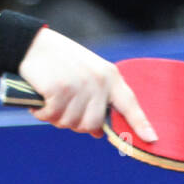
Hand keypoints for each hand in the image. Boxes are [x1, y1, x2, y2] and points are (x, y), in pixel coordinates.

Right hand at [17, 28, 157, 141]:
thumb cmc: (59, 60)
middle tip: (62, 105)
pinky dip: (42, 112)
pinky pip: (52, 116)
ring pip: (70, 123)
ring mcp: (79, 85)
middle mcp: (97, 81)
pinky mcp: (59, 90)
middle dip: (75, 122)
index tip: (151, 139)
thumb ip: (96, 100)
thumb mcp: (85, 75)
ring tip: (50, 97)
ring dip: (55, 116)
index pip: (129, 103)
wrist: (32, 44)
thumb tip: (98, 133)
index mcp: (109, 75)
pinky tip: (40, 97)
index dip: (140, 123)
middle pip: (92, 124)